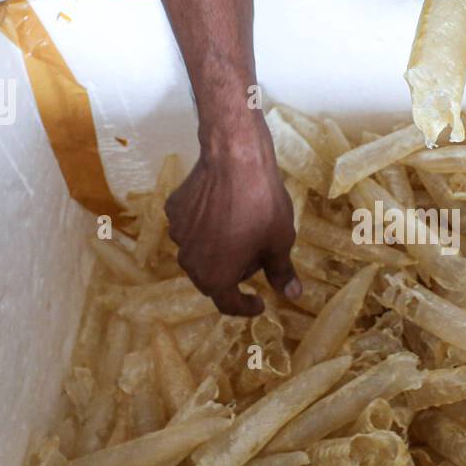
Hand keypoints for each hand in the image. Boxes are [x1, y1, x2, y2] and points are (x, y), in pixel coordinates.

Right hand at [165, 112, 299, 315]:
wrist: (235, 159)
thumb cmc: (262, 206)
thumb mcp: (279, 242)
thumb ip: (281, 272)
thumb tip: (292, 295)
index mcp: (214, 277)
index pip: (229, 304)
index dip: (246, 306)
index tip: (260, 302)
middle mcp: (189, 261)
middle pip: (211, 277)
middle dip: (233, 274)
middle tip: (256, 257)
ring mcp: (177, 234)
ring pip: (200, 251)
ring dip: (218, 249)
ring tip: (240, 230)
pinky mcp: (173, 209)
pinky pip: (191, 226)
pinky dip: (205, 226)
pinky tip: (223, 209)